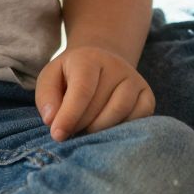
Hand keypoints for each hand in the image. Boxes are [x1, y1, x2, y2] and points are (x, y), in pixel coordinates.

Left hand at [35, 45, 154, 141]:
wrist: (100, 62)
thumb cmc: (70, 76)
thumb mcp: (50, 78)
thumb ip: (46, 98)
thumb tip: (52, 120)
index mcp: (89, 58)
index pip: (82, 90)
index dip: (69, 116)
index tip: (57, 135)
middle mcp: (116, 65)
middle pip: (100, 105)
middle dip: (81, 125)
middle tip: (70, 130)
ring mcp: (134, 79)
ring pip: (120, 112)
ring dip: (100, 129)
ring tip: (87, 130)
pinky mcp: (147, 94)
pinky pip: (140, 117)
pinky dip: (123, 128)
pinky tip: (108, 127)